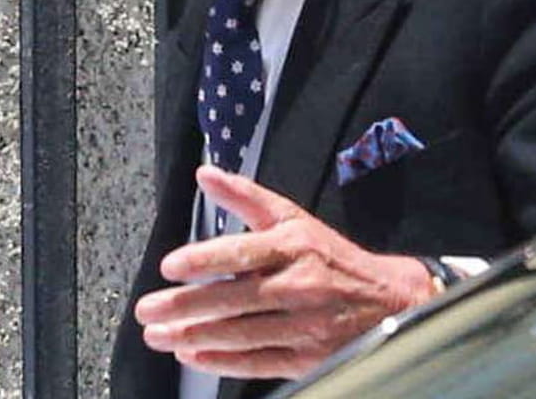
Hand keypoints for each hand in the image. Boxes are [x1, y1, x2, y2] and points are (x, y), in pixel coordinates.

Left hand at [134, 165, 439, 379]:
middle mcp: (298, 285)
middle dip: (183, 306)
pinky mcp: (307, 358)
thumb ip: (246, 197)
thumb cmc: (331, 257)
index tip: (169, 267)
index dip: (203, 261)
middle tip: (146, 309)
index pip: (241, 253)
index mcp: (294, 245)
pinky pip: (256, 362)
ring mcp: (303, 325)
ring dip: (192, 335)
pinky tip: (192, 354)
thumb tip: (204, 173)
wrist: (389, 301)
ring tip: (157, 335)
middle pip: (232, 299)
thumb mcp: (294, 218)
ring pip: (239, 334)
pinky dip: (221, 361)